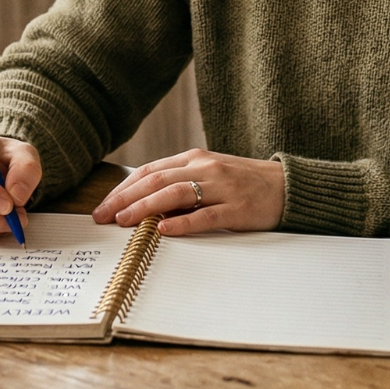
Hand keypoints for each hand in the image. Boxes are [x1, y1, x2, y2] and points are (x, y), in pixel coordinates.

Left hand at [92, 149, 284, 236]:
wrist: (287, 186)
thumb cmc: (243, 182)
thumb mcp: (209, 174)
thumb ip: (180, 183)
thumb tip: (142, 204)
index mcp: (195, 158)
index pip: (150, 170)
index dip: (123, 188)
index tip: (103, 206)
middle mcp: (205, 168)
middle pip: (156, 180)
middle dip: (125, 198)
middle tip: (103, 216)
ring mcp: (222, 187)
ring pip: (176, 194)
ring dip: (146, 208)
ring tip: (125, 221)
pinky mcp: (237, 208)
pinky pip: (205, 215)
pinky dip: (183, 223)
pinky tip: (164, 230)